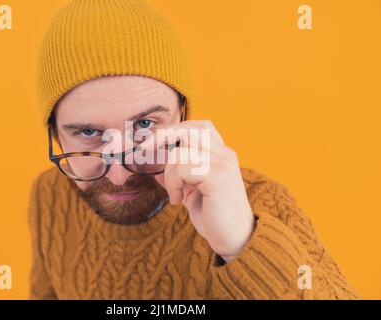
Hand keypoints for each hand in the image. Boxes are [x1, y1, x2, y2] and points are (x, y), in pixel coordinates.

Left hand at [140, 120, 255, 262]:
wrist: (237, 239)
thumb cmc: (215, 216)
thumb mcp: (192, 193)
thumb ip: (178, 178)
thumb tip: (155, 170)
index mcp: (220, 154)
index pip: (197, 127)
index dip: (173, 130)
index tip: (151, 145)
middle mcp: (224, 154)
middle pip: (189, 129)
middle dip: (162, 137)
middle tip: (145, 152)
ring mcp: (222, 163)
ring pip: (181, 151)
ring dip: (169, 174)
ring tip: (175, 193)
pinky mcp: (218, 176)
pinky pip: (183, 168)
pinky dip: (174, 184)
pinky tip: (179, 200)